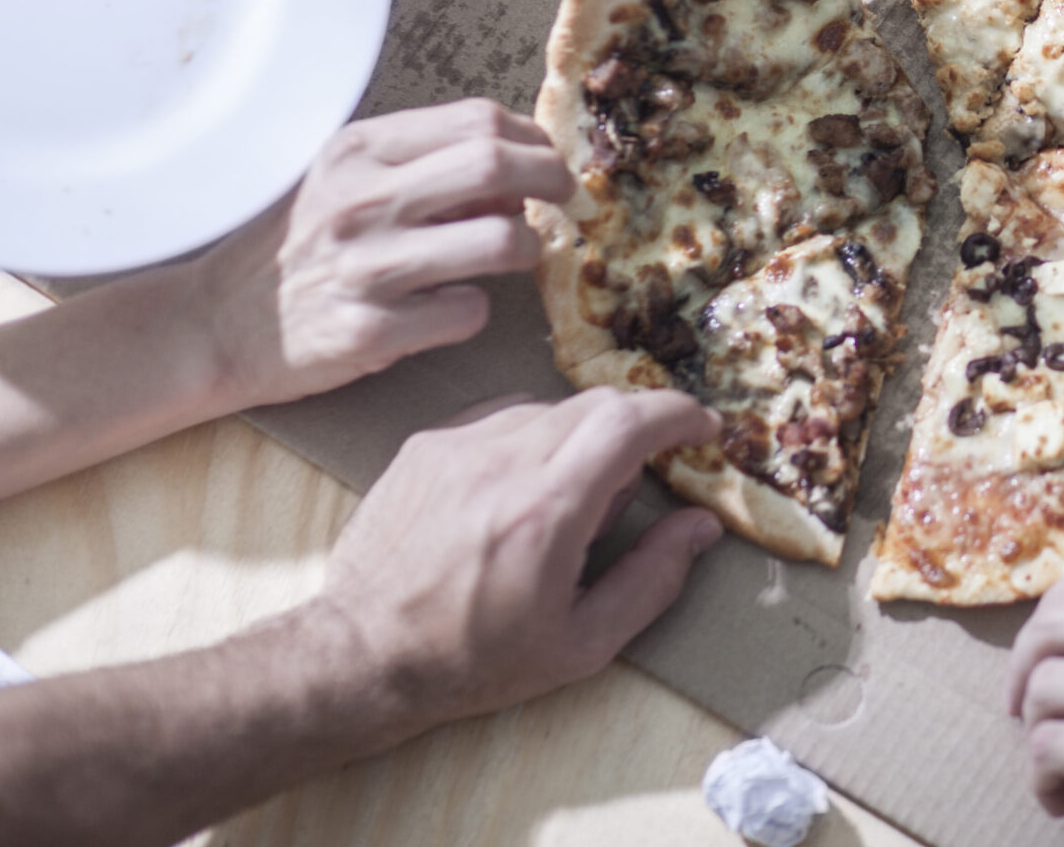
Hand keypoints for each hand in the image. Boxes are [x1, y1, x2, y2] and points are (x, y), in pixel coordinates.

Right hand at [203, 100, 570, 409]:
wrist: (213, 325)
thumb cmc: (295, 248)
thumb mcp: (344, 182)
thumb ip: (422, 165)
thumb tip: (513, 174)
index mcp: (359, 151)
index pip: (478, 120)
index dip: (532, 139)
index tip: (547, 160)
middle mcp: (362, 201)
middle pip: (497, 166)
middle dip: (554, 181)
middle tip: (566, 200)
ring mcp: (367, 267)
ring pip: (501, 243)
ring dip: (527, 250)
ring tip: (516, 257)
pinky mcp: (370, 330)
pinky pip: (468, 312)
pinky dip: (475, 311)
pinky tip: (450, 309)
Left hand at [307, 389, 723, 733]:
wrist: (362, 656)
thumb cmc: (474, 660)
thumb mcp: (581, 644)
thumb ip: (651, 580)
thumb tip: (700, 527)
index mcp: (547, 511)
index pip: (630, 421)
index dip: (678, 414)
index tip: (701, 428)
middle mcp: (502, 461)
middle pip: (597, 403)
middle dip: (637, 425)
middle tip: (642, 472)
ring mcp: (458, 446)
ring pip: (550, 407)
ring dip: (581, 435)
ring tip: (570, 495)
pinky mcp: (425, 445)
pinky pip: (501, 416)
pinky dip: (531, 438)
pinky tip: (520, 486)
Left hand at [1007, 546, 1063, 846]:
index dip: (1063, 604)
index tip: (1059, 642)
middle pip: (1058, 617)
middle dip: (1030, 662)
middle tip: (1031, 700)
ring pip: (1046, 682)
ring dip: (1035, 723)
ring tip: (1057, 756)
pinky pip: (1050, 746)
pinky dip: (1043, 775)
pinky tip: (1063, 794)